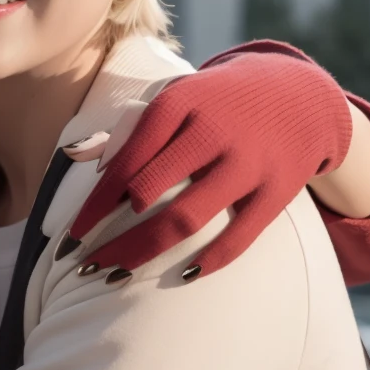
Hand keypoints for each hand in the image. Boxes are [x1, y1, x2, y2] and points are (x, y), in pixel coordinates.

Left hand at [70, 43, 352, 277]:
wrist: (300, 93)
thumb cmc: (217, 103)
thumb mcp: (177, 99)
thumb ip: (129, 128)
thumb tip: (74, 155)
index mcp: (179, 103)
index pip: (125, 161)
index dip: (94, 204)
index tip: (69, 237)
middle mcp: (212, 129)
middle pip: (149, 193)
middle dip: (112, 236)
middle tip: (86, 265)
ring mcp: (247, 160)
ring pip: (187, 217)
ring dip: (145, 251)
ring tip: (117, 274)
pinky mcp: (278, 188)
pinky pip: (239, 235)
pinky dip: (210, 260)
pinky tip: (182, 276)